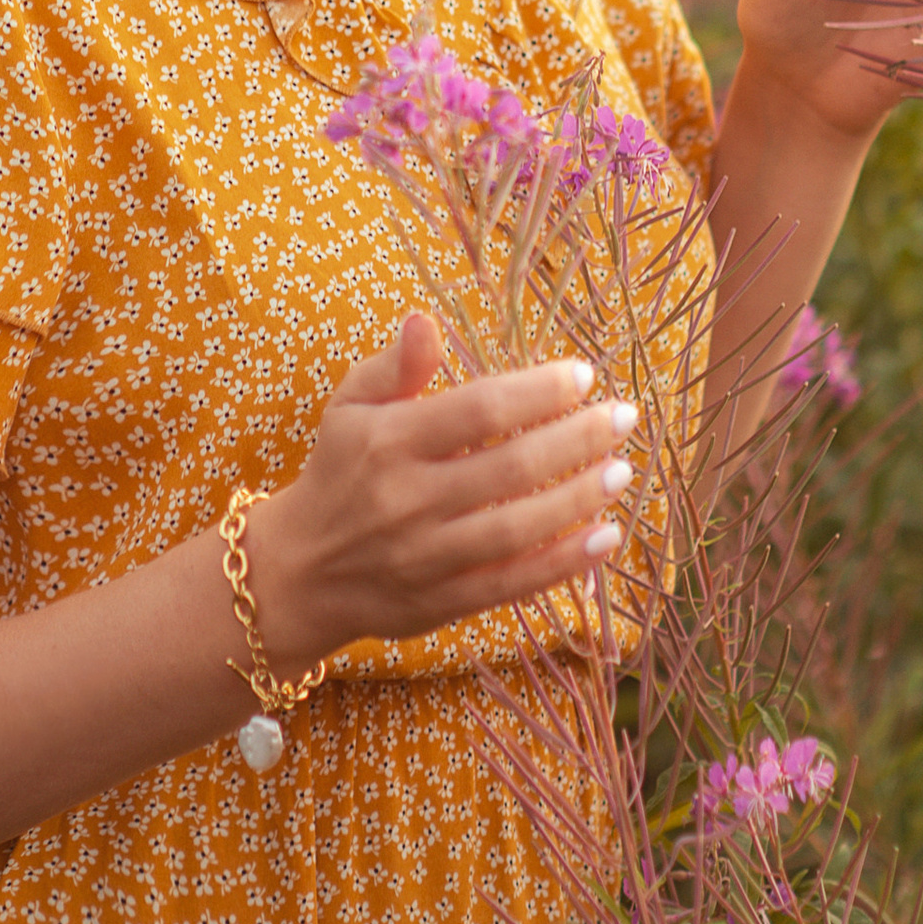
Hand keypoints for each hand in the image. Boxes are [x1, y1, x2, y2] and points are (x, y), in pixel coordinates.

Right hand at [241, 313, 635, 671]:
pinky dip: (563, 565)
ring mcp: (425, 557)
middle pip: (508, 469)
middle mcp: (407, 500)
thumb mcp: (350, 407)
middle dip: (575, 440)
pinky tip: (606, 538)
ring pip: (516, 529)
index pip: (477, 410)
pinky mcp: (441, 603)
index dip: (536, 392)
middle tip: (624, 418)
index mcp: (387, 441)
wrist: (298, 571)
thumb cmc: (339, 471)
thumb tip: (425, 320)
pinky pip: (512, 584)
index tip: (584, 376)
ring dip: (577, 500)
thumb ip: (395, 366)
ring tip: (621, 471)